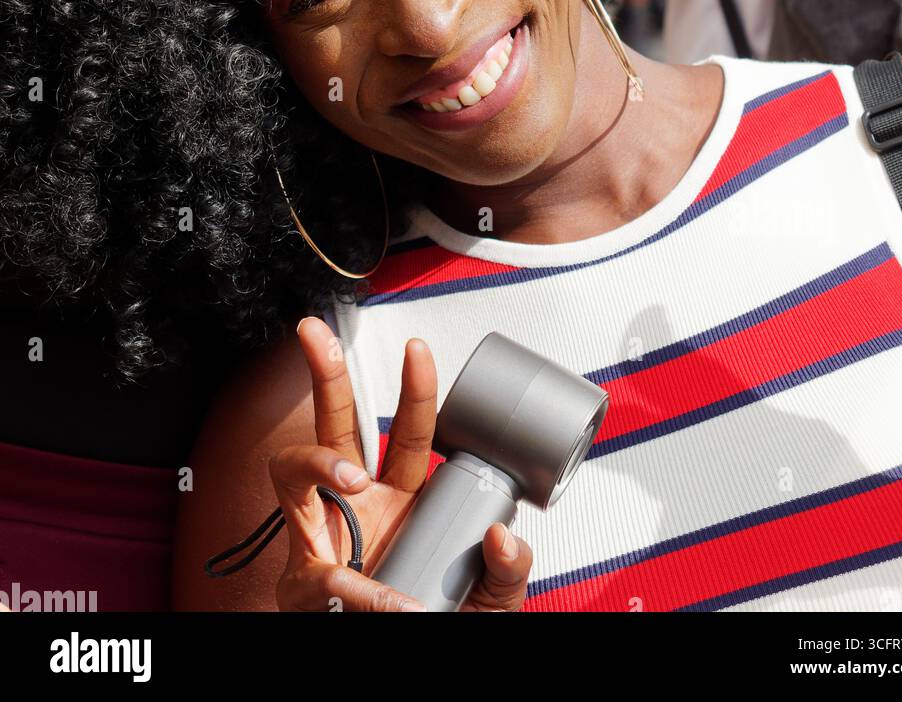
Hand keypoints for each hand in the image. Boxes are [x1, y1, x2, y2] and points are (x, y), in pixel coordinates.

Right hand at [270, 317, 531, 611]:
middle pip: (335, 425)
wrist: (400, 671)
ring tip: (353, 479)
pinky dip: (352, 584)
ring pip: (294, 471)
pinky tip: (373, 593)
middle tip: (317, 334)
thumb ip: (505, 569)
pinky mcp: (303, 585)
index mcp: (402, 500)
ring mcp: (323, 539)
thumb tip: (503, 534)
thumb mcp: (489, 599)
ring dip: (318, 462)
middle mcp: (357, 507)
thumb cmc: (437, 623)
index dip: (413, 391)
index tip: (418, 349)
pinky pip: (318, 569)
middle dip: (325, 375)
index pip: (408, 433)